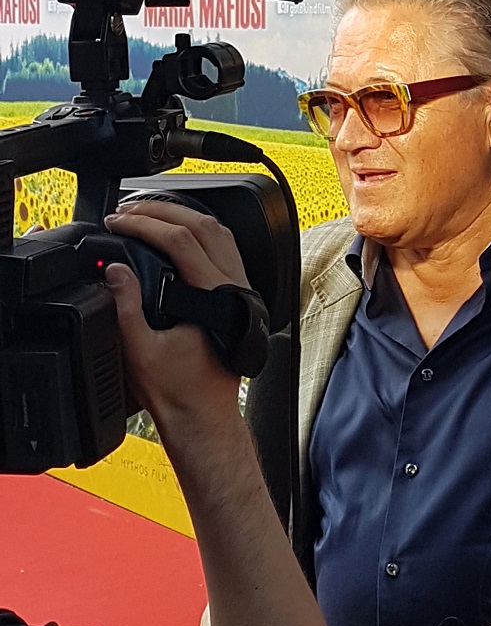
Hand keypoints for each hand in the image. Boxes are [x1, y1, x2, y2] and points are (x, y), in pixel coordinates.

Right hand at [103, 201, 247, 431]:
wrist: (203, 416)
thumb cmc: (180, 392)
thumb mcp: (139, 351)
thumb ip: (125, 306)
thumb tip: (115, 270)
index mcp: (213, 296)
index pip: (180, 239)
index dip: (144, 223)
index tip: (118, 222)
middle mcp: (233, 287)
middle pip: (202, 225)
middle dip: (161, 210)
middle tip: (129, 210)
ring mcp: (239, 290)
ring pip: (218, 232)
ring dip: (183, 216)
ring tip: (149, 213)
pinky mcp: (237, 296)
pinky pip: (224, 248)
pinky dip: (199, 232)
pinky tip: (178, 235)